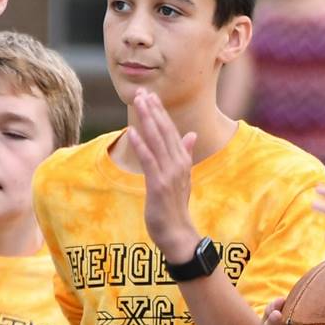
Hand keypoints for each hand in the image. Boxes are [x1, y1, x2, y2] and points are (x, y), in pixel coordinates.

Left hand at [124, 90, 200, 259]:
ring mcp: (169, 174)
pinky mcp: (159, 184)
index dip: (160, 113)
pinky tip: (132, 132)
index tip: (151, 96)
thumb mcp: (182, 177)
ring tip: (138, 104)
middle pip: (165, 132)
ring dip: (147, 121)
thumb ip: (185, 153)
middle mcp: (178, 164)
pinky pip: (149, 161)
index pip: (171, 131)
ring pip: (157, 141)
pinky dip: (141, 145)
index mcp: (182, 161)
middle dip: (153, 111)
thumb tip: (191, 134)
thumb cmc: (176, 206)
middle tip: (142, 92)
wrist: (178, 233)